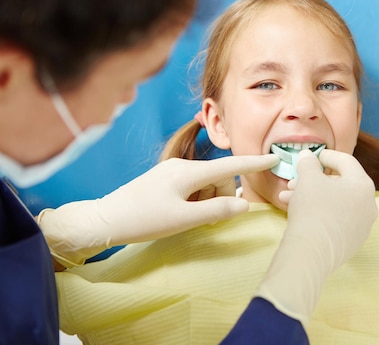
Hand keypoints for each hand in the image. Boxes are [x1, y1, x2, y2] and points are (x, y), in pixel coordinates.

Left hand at [38, 154, 278, 267]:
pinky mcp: (164, 180)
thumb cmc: (143, 220)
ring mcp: (172, 172)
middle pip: (218, 179)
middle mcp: (182, 166)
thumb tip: (245, 204)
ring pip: (205, 185)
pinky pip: (192, 187)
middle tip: (206, 221)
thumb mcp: (183, 219)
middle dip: (220, 198)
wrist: (104, 219)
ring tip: (187, 219)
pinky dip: (195, 201)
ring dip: (206, 202)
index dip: (253, 163)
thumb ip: (217, 211)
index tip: (274, 157)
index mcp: (188, 172)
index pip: (229, 165)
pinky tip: (181, 215)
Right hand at [256, 149, 376, 324]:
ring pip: (335, 203)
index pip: (346, 162)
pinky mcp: (353, 242)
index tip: (311, 156)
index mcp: (363, 185)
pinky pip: (336, 220)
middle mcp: (369, 204)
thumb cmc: (312, 208)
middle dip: (313, 180)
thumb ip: (308, 163)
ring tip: (287, 198)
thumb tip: (308, 156)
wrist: (312, 252)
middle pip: (339, 184)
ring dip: (312, 197)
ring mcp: (362, 225)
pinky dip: (319, 213)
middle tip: (294, 181)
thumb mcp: (308, 178)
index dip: (326, 156)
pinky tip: (298, 213)